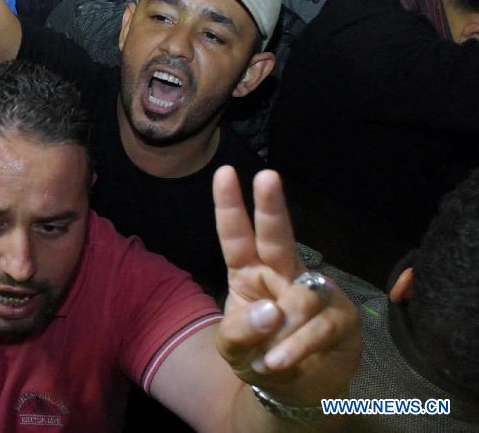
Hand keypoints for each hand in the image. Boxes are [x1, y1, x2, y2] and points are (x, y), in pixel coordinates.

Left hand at [213, 166, 360, 405]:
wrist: (294, 392)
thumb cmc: (258, 356)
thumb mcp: (232, 349)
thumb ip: (239, 332)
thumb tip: (270, 311)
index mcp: (248, 272)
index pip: (236, 236)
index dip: (230, 206)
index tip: (225, 173)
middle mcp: (281, 274)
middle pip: (277, 237)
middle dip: (271, 207)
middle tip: (267, 176)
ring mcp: (314, 293)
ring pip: (300, 297)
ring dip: (281, 333)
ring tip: (267, 362)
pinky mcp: (341, 318)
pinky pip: (318, 326)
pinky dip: (295, 348)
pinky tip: (277, 363)